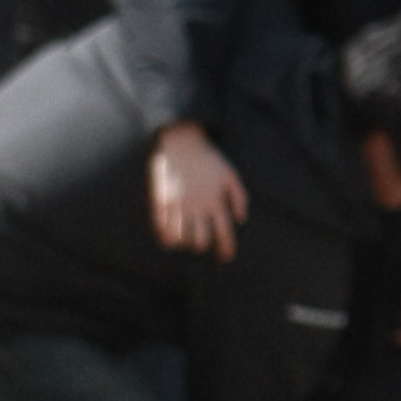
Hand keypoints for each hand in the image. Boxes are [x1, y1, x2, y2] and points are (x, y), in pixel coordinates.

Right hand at [149, 122, 246, 259]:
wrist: (180, 141)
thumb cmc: (207, 158)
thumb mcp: (229, 174)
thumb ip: (239, 197)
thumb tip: (240, 220)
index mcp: (215, 200)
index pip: (224, 233)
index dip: (226, 250)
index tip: (225, 259)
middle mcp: (197, 205)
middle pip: (200, 240)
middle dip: (201, 245)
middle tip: (200, 243)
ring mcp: (178, 204)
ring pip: (181, 238)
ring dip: (184, 243)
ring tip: (184, 241)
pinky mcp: (161, 200)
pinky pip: (162, 228)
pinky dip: (166, 238)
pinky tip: (168, 239)